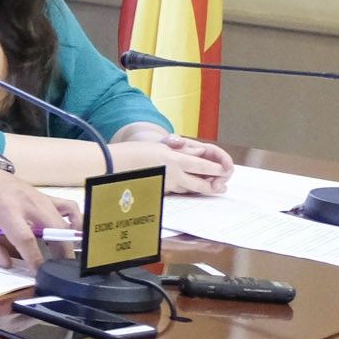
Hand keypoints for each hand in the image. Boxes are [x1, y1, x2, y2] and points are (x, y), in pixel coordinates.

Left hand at [0, 165, 75, 269]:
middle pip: (53, 230)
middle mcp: (27, 204)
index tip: (38, 272)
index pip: (25, 238)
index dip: (34, 257)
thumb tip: (8, 264)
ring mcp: (41, 198)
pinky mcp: (47, 196)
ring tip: (64, 259)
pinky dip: (76, 221)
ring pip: (64, 222)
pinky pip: (70, 207)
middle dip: (59, 254)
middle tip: (58, 270)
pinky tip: (73, 234)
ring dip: (68, 242)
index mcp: (6, 211)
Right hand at [115, 121, 233, 194]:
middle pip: (198, 184)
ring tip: (209, 189)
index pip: (201, 167)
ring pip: (187, 189)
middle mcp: (172, 176)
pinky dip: (181, 189)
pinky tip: (183, 187)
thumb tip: (197, 153)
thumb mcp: (160, 146)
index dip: (215, 169)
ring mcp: (164, 186)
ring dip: (198, 189)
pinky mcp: (157, 192)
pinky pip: (173, 191)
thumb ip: (180, 151)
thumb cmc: (135, 151)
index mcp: (174, 161)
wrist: (112, 164)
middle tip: (222, 186)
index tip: (225, 170)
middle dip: (212, 186)